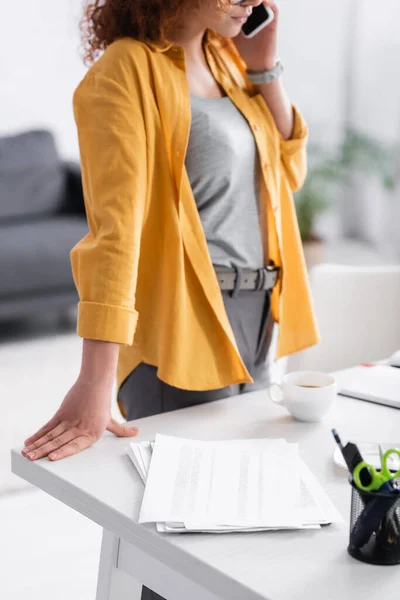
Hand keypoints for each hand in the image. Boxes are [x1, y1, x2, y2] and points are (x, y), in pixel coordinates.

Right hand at [21, 377, 138, 461]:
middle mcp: (79, 428)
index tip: (51, 458)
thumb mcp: (111, 420)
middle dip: (43, 451)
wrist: (95, 383)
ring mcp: (69, 420)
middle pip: (59, 441)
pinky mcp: (61, 413)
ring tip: (27, 453)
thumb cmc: (103, 404)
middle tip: (31, 459)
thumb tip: (136, 432)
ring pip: (51, 435)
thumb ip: (121, 430)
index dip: (62, 452)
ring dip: (37, 445)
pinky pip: (48, 426)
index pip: (75, 445)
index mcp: (91, 434)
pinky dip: (38, 434)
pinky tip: (29, 441)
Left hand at [232, 0, 278, 70]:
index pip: (246, 1)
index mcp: (249, 14)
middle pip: (254, 0)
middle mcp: (258, 13)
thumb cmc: (245, 49)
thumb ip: (229, 23)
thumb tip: (217, 14)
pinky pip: (274, 9)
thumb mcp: (234, 34)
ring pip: (264, 1)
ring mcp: (266, 16)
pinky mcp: (273, 22)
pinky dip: (270, 3)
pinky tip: (264, 2)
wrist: (257, 62)